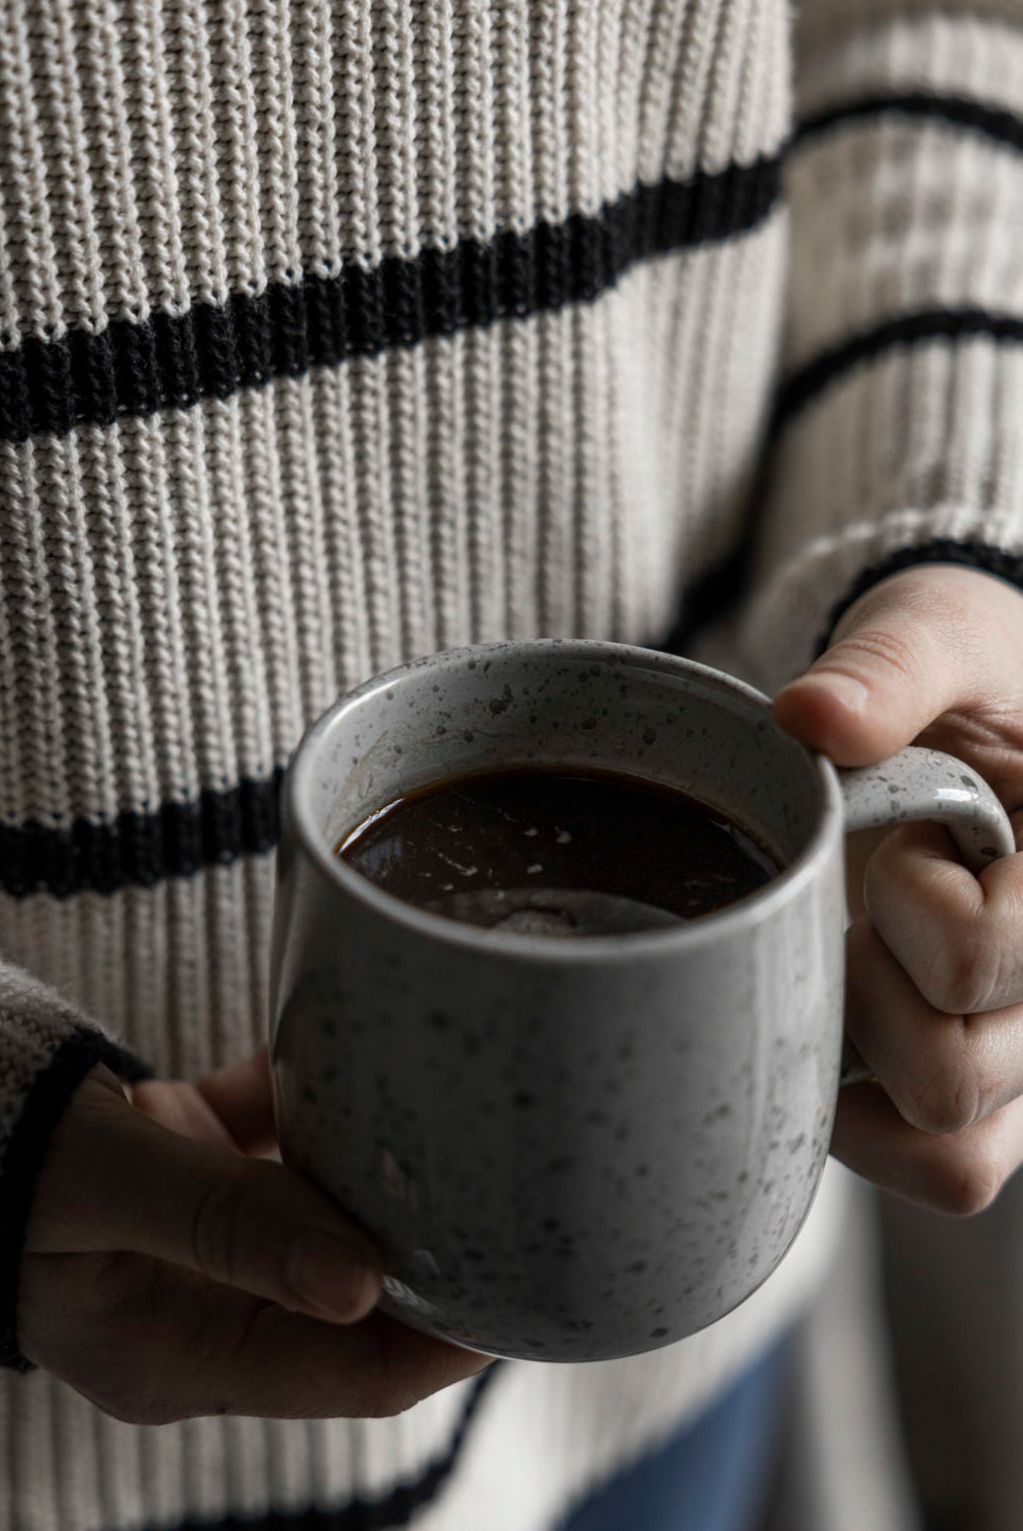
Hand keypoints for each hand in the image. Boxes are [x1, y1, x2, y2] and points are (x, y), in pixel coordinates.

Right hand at [19, 1050, 487, 1421]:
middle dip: (440, 1256)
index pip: (354, 1376)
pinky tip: (353, 1048)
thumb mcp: (104, 1185)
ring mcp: (208, 1242)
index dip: (450, 1340)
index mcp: (178, 1353)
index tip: (529, 1284)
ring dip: (386, 1175)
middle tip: (529, 1193)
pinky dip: (318, 1106)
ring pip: (331, 1218)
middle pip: (359, 1300)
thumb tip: (362, 1282)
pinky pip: (286, 1147)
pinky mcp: (203, 1175)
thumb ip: (226, 1220)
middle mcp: (208, 1309)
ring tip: (475, 1123)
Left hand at [773, 564, 1022, 1215]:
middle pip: (953, 1077)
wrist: (970, 712)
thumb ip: (890, 668)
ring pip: (950, 1150)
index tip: (909, 831)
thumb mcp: (936, 631)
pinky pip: (938, 1168)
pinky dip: (863, 1118)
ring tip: (862, 950)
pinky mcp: (994, 1088)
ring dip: (863, 1052)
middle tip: (867, 896)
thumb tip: (806, 717)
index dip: (911, 902)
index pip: (980, 957)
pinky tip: (838, 1017)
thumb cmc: (970, 675)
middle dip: (867, 981)